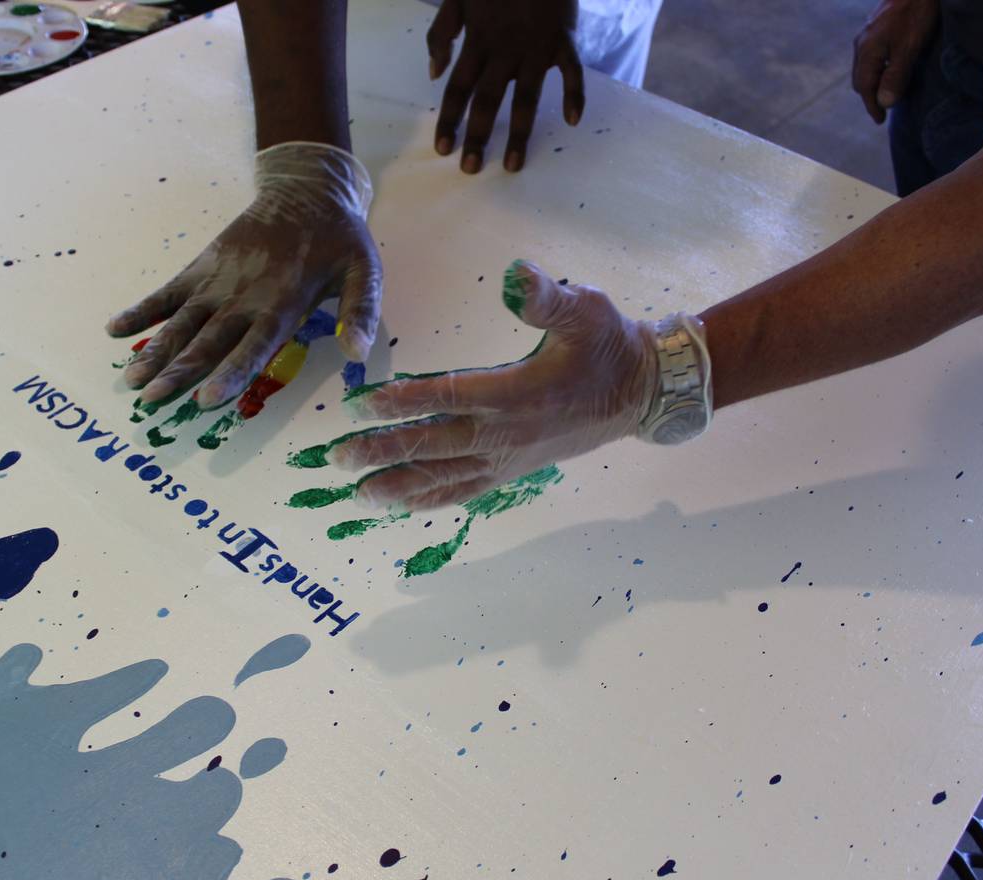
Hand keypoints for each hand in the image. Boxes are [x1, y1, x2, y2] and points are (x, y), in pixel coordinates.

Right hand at [108, 142, 381, 409]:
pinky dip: (142, 309)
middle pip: (207, 340)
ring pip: (181, 322)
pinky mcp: (202, 267)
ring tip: (131, 380)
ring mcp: (217, 281)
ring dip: (155, 350)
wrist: (305, 192)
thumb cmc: (339, 240)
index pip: (254, 345)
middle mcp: (243, 296)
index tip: (206, 398)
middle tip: (153, 399)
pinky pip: (168, 292)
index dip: (230, 372)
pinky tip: (115, 330)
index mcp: (282, 302)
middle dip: (179, 371)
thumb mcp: (364, 271)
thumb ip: (360, 312)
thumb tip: (358, 353)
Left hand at [329, 261, 661, 510]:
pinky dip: (431, 498)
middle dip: (384, 450)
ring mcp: (509, 457)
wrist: (642, 391)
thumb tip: (515, 273)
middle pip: (434, 444)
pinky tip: (401, 504)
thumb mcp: (586, 309)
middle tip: (340, 456)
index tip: (362, 406)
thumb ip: (547, 295)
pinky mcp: (514, 470)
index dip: (402, 402)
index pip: (448, 397)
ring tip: (358, 493)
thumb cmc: (610, 345)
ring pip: (445, 476)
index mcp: (516, 393)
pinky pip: (466, 490)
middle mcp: (507, 433)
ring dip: (399, 485)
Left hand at [427, 0, 583, 173]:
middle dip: (476, 135)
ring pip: (525, 97)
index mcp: (477, 42)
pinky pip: (572, 71)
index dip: (449, 119)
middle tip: (469, 169)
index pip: (457, 88)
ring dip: (518, 133)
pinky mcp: (563, 40)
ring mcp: (535, 48)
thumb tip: (435, 74)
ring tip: (512, 164)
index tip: (442, 149)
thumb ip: (441, 34)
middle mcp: (504, 51)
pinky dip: (575, 94)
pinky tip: (572, 120)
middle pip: (486, 100)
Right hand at [852, 0, 937, 123]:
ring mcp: (866, 35)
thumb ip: (896, 76)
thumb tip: (884, 103)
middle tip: (884, 108)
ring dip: (873, 82)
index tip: (880, 120)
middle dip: (870, 96)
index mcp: (867, 52)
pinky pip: (869, 56)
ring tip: (886, 92)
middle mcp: (861, 44)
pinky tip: (888, 68)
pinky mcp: (875, 28)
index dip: (872, 105)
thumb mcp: (909, 48)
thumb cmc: (915, 14)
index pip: (864, 87)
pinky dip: (876, 69)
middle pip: (860, 79)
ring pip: (864, 67)